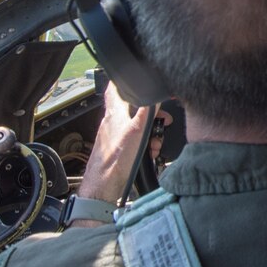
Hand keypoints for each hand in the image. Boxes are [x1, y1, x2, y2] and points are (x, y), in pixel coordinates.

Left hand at [74, 85, 163, 219]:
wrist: (104, 188)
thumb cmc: (115, 161)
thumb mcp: (137, 131)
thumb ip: (147, 111)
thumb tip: (156, 95)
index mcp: (114, 113)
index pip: (115, 88)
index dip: (125, 81)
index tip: (137, 79)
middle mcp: (112, 123)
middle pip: (133, 110)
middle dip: (150, 115)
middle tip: (161, 120)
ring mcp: (115, 137)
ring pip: (136, 127)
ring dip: (149, 133)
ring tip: (155, 143)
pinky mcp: (119, 150)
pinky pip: (135, 142)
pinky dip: (145, 145)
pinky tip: (149, 153)